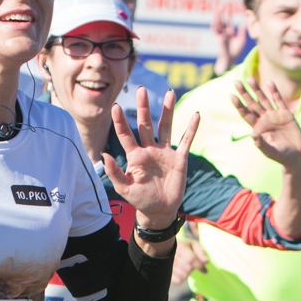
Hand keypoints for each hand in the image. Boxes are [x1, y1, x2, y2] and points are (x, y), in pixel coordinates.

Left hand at [102, 87, 199, 230]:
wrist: (159, 210)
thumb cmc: (140, 199)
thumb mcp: (124, 188)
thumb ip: (114, 172)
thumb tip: (104, 154)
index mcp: (135, 155)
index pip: (126, 135)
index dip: (121, 121)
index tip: (116, 106)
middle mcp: (149, 149)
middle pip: (146, 124)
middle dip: (144, 107)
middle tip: (141, 90)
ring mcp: (165, 152)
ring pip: (166, 126)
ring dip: (167, 110)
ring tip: (169, 92)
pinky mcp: (179, 158)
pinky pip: (186, 140)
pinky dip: (191, 128)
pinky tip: (196, 115)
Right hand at [172, 236, 207, 284]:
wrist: (169, 248)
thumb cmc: (186, 248)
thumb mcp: (194, 245)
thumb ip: (201, 252)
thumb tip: (206, 262)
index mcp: (180, 246)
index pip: (191, 259)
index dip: (199, 265)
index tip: (204, 269)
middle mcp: (172, 255)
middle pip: (188, 268)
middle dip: (193, 269)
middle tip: (192, 267)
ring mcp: (168, 265)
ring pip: (183, 276)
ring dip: (188, 274)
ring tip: (186, 269)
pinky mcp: (166, 273)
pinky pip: (177, 281)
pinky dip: (182, 279)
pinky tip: (181, 274)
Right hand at [211, 5, 246, 72]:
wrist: (231, 59)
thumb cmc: (237, 51)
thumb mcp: (242, 40)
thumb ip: (242, 32)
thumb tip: (243, 24)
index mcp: (230, 32)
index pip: (228, 22)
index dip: (228, 15)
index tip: (228, 7)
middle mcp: (224, 33)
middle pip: (222, 21)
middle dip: (221, 14)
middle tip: (220, 6)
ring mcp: (220, 35)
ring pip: (218, 24)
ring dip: (217, 18)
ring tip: (216, 10)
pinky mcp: (218, 39)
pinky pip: (215, 32)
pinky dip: (214, 27)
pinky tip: (214, 21)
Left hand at [231, 80, 300, 169]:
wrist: (296, 156)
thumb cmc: (280, 156)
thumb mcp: (270, 151)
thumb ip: (261, 143)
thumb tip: (251, 135)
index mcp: (258, 128)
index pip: (246, 114)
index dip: (239, 105)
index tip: (231, 96)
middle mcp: (264, 119)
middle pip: (252, 104)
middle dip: (245, 93)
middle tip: (236, 82)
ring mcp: (275, 115)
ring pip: (264, 100)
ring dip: (257, 89)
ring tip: (250, 79)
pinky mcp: (286, 114)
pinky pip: (279, 101)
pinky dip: (274, 92)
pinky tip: (269, 83)